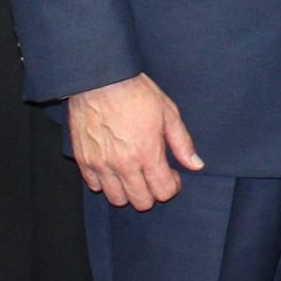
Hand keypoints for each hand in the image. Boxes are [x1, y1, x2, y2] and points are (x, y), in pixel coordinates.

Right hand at [67, 73, 200, 209]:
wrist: (100, 79)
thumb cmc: (135, 92)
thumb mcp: (168, 113)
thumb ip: (182, 143)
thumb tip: (196, 165)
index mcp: (147, 153)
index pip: (163, 192)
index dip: (171, 188)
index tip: (171, 176)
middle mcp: (124, 164)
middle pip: (141, 202)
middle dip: (152, 193)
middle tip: (153, 176)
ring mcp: (101, 164)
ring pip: (116, 199)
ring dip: (128, 192)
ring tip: (133, 174)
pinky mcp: (83, 160)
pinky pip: (94, 186)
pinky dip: (105, 183)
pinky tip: (113, 168)